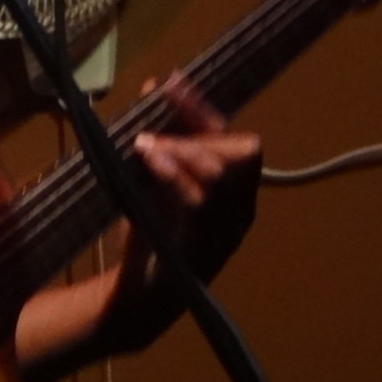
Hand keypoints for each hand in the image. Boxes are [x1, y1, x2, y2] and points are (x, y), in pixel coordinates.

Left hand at [99, 75, 260, 354]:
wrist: (137, 297)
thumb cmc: (150, 235)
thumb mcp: (154, 181)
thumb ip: (160, 140)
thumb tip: (152, 90)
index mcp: (236, 192)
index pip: (235, 138)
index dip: (201, 109)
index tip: (167, 85)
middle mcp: (241, 211)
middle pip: (243, 151)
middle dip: (195, 134)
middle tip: (151, 137)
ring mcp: (227, 231)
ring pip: (224, 173)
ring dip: (181, 151)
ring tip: (146, 148)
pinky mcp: (205, 248)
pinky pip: (201, 202)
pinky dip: (175, 175)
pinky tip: (151, 162)